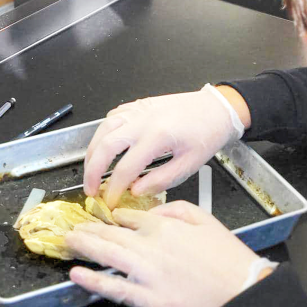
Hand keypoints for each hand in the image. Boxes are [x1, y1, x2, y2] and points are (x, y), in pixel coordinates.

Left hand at [65, 201, 262, 306]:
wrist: (241, 289)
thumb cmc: (227, 257)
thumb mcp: (204, 218)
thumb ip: (174, 209)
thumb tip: (150, 212)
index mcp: (163, 226)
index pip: (128, 218)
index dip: (111, 219)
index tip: (102, 219)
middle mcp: (150, 247)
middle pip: (109, 235)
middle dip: (87, 231)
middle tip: (71, 230)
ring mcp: (146, 274)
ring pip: (106, 256)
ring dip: (83, 248)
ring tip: (68, 244)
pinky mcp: (148, 299)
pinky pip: (114, 287)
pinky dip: (93, 280)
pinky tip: (77, 275)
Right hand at [84, 86, 245, 208]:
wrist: (216, 109)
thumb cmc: (207, 134)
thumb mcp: (189, 165)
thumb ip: (160, 180)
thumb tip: (135, 191)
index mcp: (157, 136)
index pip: (125, 169)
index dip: (113, 189)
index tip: (110, 202)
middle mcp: (143, 120)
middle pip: (104, 146)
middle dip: (92, 171)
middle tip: (90, 189)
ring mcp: (138, 110)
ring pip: (103, 129)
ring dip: (92, 151)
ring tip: (91, 170)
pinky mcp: (138, 105)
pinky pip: (112, 117)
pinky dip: (103, 133)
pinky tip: (103, 146)